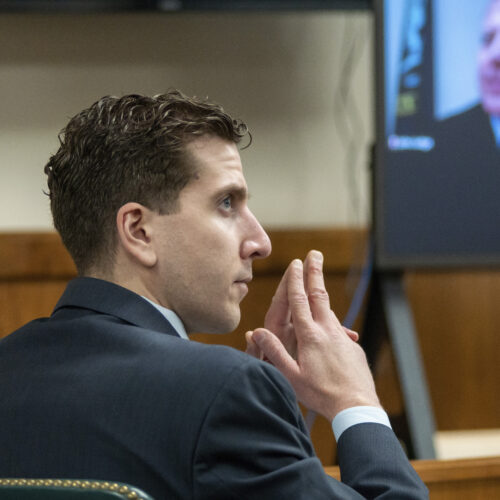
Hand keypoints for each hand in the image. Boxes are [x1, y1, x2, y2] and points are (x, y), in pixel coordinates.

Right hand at [247, 250, 380, 420]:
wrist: (356, 406)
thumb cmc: (320, 394)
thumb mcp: (291, 376)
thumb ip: (274, 352)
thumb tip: (255, 331)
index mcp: (309, 336)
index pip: (300, 301)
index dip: (296, 280)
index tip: (295, 263)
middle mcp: (327, 331)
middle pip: (319, 295)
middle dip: (315, 272)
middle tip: (315, 254)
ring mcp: (341, 337)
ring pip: (330, 308)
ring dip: (322, 289)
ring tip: (319, 277)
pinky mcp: (352, 347)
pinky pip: (338, 328)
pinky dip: (331, 318)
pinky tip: (329, 322)